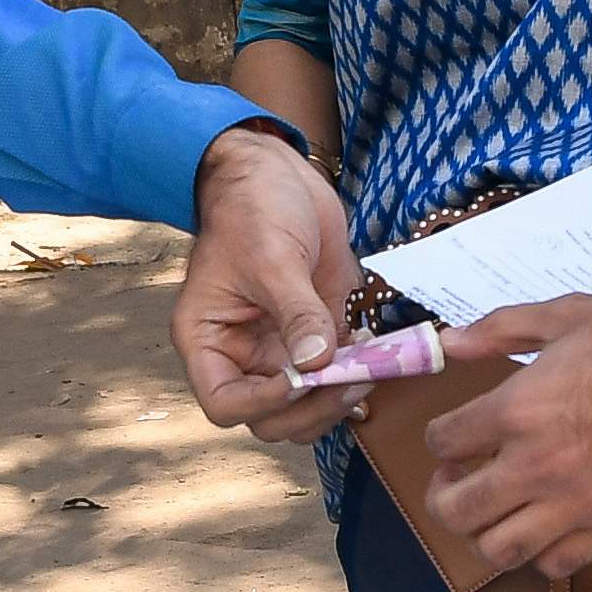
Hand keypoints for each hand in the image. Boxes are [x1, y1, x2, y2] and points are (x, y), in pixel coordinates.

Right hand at [171, 123, 363, 436]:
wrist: (276, 173)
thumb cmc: (252, 209)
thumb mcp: (272, 258)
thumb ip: (296, 312)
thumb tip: (317, 362)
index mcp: (209, 341)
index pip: (224, 403)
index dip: (261, 404)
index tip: (298, 379)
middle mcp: (243, 355)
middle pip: (272, 417)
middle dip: (312, 407)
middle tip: (352, 379)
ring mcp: (282, 350)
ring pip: (309, 405)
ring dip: (341, 397)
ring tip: (374, 367)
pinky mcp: (318, 336)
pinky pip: (338, 374)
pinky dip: (361, 374)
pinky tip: (382, 354)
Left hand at [425, 299, 591, 574]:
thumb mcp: (571, 314)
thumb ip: (502, 327)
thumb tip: (450, 340)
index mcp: (519, 409)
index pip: (443, 442)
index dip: (441, 437)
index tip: (457, 433)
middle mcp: (537, 466)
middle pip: (455, 510)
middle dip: (445, 496)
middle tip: (460, 479)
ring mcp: (574, 506)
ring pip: (497, 550)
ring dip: (485, 531)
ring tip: (497, 509)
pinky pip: (554, 565)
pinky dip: (539, 551)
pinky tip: (546, 525)